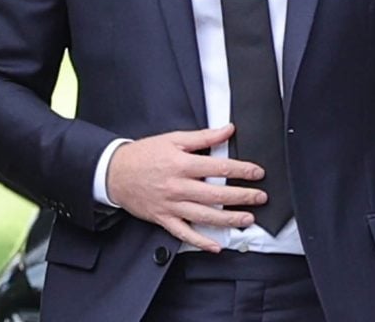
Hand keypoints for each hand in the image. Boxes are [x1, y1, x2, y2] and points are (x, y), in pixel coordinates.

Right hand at [106, 123, 266, 252]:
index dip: (242, 170)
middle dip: (242, 197)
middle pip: (216, 194)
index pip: (219, 168)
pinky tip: (215, 246)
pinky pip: (183, 233)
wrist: (114, 173)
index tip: (257, 172)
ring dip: (228, 219)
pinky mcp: (163, 219)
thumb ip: (204, 136)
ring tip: (247, 219)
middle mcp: (178, 187)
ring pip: (204, 215)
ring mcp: (171, 205)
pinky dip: (200, 241)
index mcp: (182, 164)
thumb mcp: (174, 138)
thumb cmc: (144, 154)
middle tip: (260, 197)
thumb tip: (228, 129)